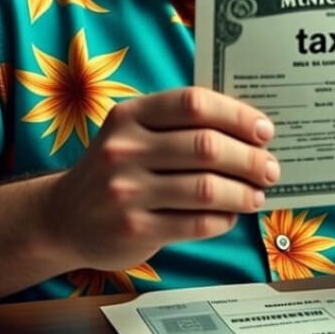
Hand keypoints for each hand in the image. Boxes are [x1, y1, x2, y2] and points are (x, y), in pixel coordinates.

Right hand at [43, 87, 277, 269]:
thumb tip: (251, 131)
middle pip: (207, 147)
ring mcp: (126, 191)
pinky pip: (196, 223)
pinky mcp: (134, 229)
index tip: (264, 130)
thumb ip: (182, 126)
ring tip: (257, 195)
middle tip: (271, 168)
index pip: (193, 104)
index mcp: (130, 115)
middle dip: (250, 158)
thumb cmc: (117, 169)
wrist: (63, 217)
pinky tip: (231, 216)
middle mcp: (124, 149)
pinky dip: (223, 219)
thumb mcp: (135, 134)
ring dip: (242, 193)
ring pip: (206, 188)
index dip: (237, 116)